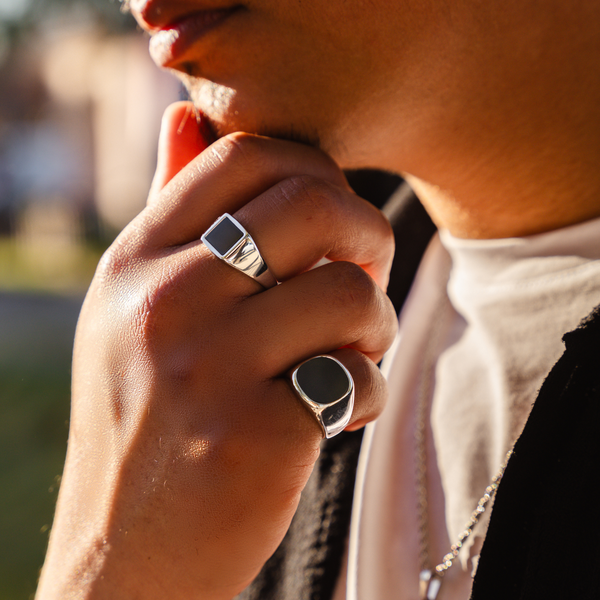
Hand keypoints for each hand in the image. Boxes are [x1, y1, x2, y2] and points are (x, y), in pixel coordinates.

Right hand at [37, 102, 396, 599]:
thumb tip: (185, 117)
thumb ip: (167, 211)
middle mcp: (163, 303)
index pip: (245, 156)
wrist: (128, 553)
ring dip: (375, 324)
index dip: (314, 172)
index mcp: (136, 262)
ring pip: (350, 292)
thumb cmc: (145, 418)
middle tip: (366, 277)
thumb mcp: (133, 307)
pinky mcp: (256, 437)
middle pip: (314, 204)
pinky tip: (336, 414)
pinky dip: (367, 392)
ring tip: (353, 354)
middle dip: (367, 235)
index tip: (331, 220)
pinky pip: (359, 376)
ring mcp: (208, 369)